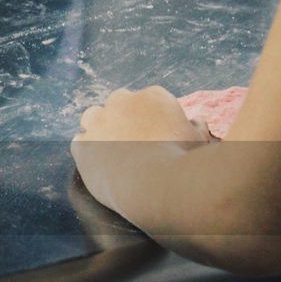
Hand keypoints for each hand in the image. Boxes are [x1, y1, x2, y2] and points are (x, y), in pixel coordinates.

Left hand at [71, 86, 211, 214]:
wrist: (157, 185)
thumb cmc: (184, 162)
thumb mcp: (200, 141)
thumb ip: (196, 126)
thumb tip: (197, 121)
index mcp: (153, 97)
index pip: (147, 99)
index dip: (149, 116)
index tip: (153, 132)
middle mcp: (122, 102)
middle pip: (118, 102)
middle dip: (123, 116)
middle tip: (132, 139)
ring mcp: (99, 122)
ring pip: (92, 116)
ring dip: (100, 127)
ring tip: (111, 147)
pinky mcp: (83, 143)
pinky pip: (80, 141)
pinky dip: (86, 149)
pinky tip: (97, 162)